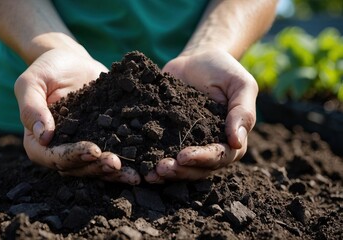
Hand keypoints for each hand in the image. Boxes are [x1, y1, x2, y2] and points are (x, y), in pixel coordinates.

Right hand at [14, 48, 139, 184]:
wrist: (72, 61)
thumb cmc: (47, 68)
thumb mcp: (31, 81)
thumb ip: (32, 107)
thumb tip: (43, 136)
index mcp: (38, 141)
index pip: (52, 156)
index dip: (72, 157)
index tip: (93, 150)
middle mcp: (60, 149)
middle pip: (77, 168)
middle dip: (97, 168)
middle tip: (117, 164)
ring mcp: (82, 146)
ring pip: (96, 166)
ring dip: (114, 172)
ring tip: (133, 173)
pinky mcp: (102, 138)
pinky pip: (113, 152)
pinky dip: (127, 160)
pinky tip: (144, 162)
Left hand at [145, 48, 257, 182]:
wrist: (196, 59)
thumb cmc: (223, 70)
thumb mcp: (240, 85)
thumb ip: (242, 112)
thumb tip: (237, 142)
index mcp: (230, 139)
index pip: (219, 156)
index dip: (202, 159)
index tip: (184, 156)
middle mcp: (208, 146)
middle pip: (197, 169)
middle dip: (180, 171)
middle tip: (161, 168)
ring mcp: (186, 143)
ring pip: (179, 167)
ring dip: (165, 173)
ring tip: (150, 173)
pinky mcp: (167, 137)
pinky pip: (159, 152)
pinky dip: (150, 160)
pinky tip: (138, 164)